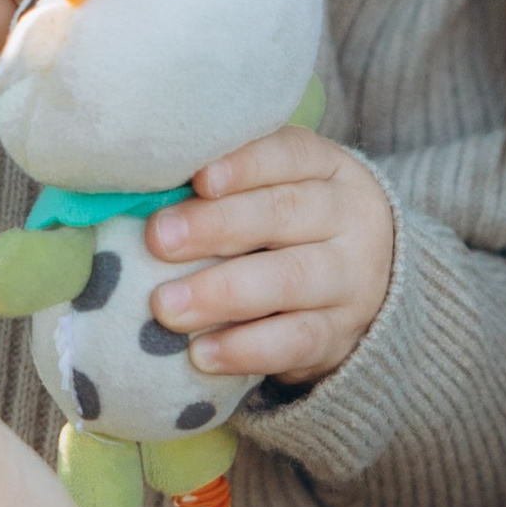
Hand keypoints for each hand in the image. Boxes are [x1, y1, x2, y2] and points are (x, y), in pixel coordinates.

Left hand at [145, 127, 395, 386]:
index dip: (244, 164)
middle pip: (285, 213)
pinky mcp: (340, 336)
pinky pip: (296, 342)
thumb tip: (141, 196)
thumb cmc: (290, 227)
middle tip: (159, 240)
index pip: (289, 153)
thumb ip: (223, 188)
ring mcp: (351, 279)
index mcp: (327, 168)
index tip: (197, 179)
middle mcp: (348, 217)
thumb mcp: (274, 190)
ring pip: (289, 279)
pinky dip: (245, 348)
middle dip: (217, 226)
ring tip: (166, 306)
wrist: (363, 287)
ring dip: (222, 292)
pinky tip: (201, 353)